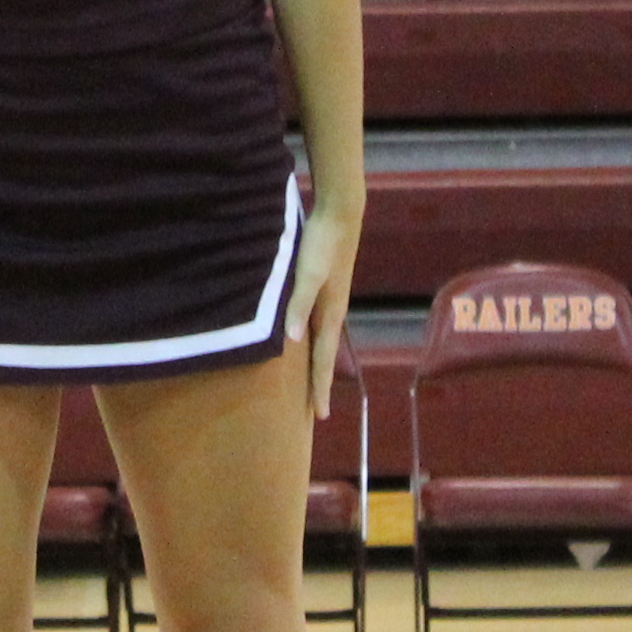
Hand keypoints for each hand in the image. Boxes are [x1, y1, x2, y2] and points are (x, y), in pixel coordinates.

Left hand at [285, 200, 360, 416]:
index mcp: (329, 315)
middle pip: (324, 357)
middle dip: (319, 384)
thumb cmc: (321, 244)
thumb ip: (298, 305)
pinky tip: (303, 341)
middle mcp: (332, 313)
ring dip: (316, 364)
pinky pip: (317, 326)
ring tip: (311, 383)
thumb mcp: (306, 274)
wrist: (341, 214)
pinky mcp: (325, 289)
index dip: (320, 388)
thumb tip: (291, 340)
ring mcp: (330, 302)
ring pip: (321, 343)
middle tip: (315, 411)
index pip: (323, 361)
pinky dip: (311, 343)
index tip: (319, 416)